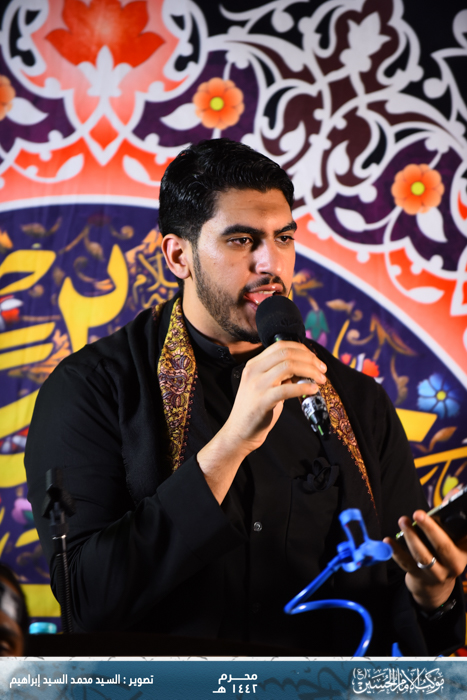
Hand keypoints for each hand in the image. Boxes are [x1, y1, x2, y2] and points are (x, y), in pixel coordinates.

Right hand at [197, 341, 326, 501]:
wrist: (239, 432)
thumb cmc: (256, 409)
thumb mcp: (265, 385)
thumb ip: (280, 374)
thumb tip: (305, 367)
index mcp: (254, 364)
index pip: (280, 345)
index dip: (302, 349)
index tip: (315, 359)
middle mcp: (253, 370)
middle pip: (286, 353)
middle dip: (310, 359)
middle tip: (323, 369)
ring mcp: (256, 385)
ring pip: (289, 366)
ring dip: (310, 371)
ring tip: (321, 380)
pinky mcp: (262, 401)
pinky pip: (287, 389)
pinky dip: (304, 387)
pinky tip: (313, 390)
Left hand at [384, 510, 466, 610]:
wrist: (436, 585)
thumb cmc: (444, 551)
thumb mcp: (454, 537)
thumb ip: (452, 515)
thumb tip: (454, 491)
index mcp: (464, 553)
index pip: (465, 539)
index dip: (461, 528)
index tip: (446, 509)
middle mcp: (453, 566)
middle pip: (442, 547)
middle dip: (429, 529)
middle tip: (418, 513)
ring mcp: (435, 573)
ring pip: (422, 556)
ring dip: (411, 537)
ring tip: (402, 521)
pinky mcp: (418, 576)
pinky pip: (405, 563)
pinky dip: (395, 551)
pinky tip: (388, 540)